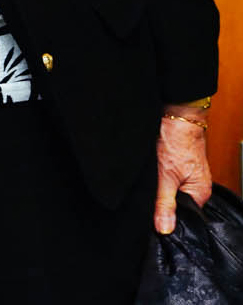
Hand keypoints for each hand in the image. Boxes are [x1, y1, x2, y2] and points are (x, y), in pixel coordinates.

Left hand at [153, 106, 212, 233]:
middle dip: (161, 205)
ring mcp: (188, 177)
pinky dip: (158, 181)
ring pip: (170, 193)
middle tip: (146, 200)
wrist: (176, 116)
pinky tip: (151, 176)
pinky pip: (168, 182)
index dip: (165, 219)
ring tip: (150, 185)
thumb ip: (164, 203)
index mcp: (199, 194)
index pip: (183, 217)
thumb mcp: (165, 176)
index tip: (150, 220)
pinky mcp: (179, 168)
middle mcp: (196, 188)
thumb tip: (165, 228)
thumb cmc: (175, 141)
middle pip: (176, 206)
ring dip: (158, 192)